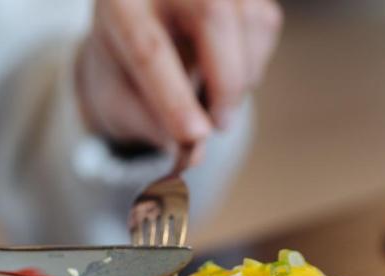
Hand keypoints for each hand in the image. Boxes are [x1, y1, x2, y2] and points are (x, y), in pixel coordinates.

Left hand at [77, 0, 281, 150]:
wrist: (140, 32)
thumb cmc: (126, 73)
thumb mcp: (119, 103)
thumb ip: (149, 126)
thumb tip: (192, 151)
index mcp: (119, 5)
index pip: (148, 50)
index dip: (174, 97)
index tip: (194, 135)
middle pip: (212, 14)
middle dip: (225, 80)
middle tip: (218, 125)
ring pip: (249, 22)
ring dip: (241, 78)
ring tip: (212, 98)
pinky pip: (265, 25)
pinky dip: (253, 61)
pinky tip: (226, 70)